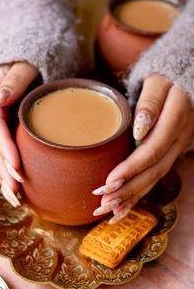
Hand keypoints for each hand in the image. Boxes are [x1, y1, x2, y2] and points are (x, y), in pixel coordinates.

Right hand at [0, 62, 38, 205]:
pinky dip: (6, 170)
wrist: (21, 60)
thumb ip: (12, 82)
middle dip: (3, 168)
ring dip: (3, 175)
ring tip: (15, 198)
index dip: (4, 147)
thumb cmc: (27, 61)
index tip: (17, 166)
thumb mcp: (21, 65)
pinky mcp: (0, 130)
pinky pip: (0, 152)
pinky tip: (14, 188)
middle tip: (17, 189)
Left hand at [92, 74, 193, 223]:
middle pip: (155, 170)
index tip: (109, 181)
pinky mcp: (172, 152)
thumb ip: (149, 103)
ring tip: (108, 211)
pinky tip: (123, 209)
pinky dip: (140, 194)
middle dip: (129, 189)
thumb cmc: (165, 77)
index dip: (132, 168)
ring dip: (132, 197)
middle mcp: (180, 138)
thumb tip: (139, 129)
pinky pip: (157, 176)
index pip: (153, 149)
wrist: (185, 80)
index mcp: (177, 118)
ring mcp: (178, 147)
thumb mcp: (157, 82)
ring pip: (156, 178)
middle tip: (103, 203)